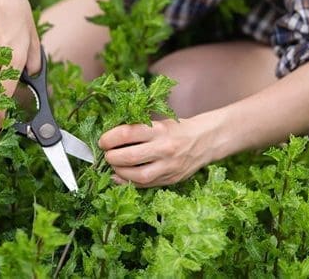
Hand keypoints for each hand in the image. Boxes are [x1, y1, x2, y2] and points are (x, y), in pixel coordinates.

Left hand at [98, 119, 212, 187]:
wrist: (205, 140)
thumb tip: (111, 140)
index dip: (109, 138)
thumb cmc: (177, 129)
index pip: (127, 133)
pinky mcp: (170, 179)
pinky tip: (120, 177)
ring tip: (114, 166)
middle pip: (129, 157)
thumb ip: (138, 131)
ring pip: (137, 175)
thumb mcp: (159, 123)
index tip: (103, 141)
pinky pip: (145, 185)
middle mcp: (164, 148)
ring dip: (119, 172)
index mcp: (159, 130)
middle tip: (107, 154)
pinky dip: (129, 182)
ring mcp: (168, 166)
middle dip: (112, 157)